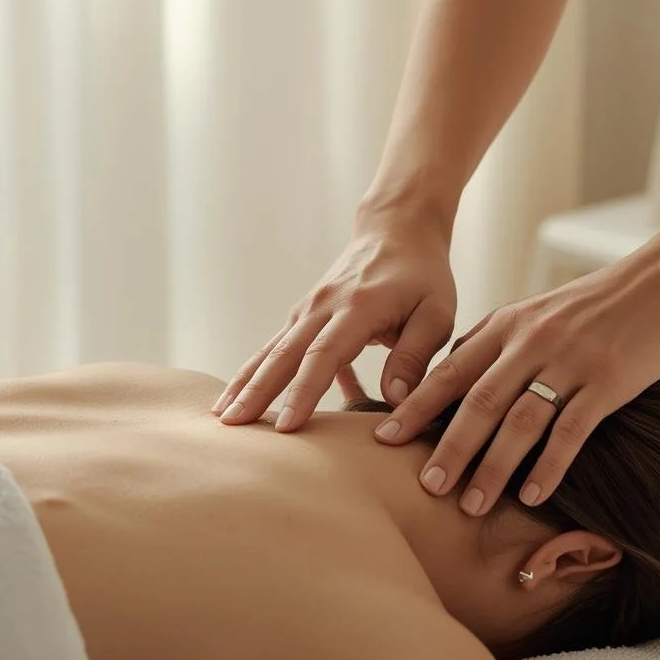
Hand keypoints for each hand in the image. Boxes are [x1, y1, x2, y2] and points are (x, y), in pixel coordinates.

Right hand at [214, 217, 456, 430]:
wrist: (396, 232)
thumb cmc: (422, 278)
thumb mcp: (436, 314)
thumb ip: (416, 356)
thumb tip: (396, 400)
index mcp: (358, 307)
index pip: (324, 355)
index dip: (304, 392)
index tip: (288, 427)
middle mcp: (322, 307)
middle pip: (283, 354)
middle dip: (257, 392)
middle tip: (233, 426)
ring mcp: (307, 309)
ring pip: (270, 350)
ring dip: (245, 382)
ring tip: (222, 417)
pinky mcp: (302, 316)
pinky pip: (275, 347)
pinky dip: (254, 371)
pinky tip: (238, 398)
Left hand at [372, 251, 659, 513]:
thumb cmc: (594, 304)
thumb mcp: (533, 313)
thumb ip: (491, 342)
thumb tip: (449, 378)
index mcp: (506, 326)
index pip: (450, 372)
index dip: (416, 408)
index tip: (384, 439)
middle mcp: (531, 343)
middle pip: (478, 403)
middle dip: (448, 448)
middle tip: (426, 488)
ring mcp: (570, 362)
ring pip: (520, 422)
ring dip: (493, 467)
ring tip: (471, 506)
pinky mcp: (609, 381)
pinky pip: (571, 431)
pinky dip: (549, 466)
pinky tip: (532, 495)